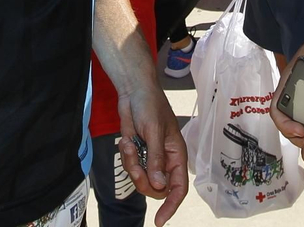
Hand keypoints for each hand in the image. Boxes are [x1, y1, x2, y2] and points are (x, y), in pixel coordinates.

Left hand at [116, 80, 188, 225]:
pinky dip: (126, 156)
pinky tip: (126, 140)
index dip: (171, 206)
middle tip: (134, 166)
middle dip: (142, 181)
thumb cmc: (150, 105)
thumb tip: (159, 185)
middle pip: (156, 188)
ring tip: (129, 144)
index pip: (178, 188)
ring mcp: (150, 157)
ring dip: (131, 165)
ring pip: (141, 179)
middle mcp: (165, 160)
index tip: (159, 220)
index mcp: (176, 155)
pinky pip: (130, 166)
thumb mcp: (155, 132)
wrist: (133, 90)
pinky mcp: (137, 152)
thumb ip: (156, 159)